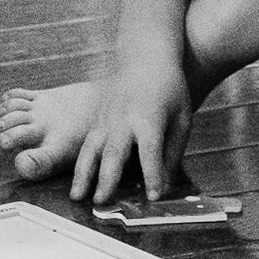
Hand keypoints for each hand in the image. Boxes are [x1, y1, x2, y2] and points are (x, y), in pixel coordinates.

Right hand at [70, 45, 193, 204]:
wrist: (146, 56)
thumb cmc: (170, 89)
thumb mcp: (181, 119)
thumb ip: (172, 152)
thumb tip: (165, 183)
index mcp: (148, 119)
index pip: (150, 152)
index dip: (152, 175)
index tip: (153, 197)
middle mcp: (123, 119)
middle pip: (113, 152)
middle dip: (107, 179)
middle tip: (102, 202)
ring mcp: (106, 117)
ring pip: (91, 149)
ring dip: (83, 174)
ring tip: (77, 196)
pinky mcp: (98, 118)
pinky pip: (86, 144)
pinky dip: (80, 164)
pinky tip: (78, 183)